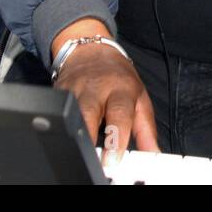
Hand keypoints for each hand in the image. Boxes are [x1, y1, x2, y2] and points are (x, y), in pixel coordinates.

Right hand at [55, 41, 158, 164]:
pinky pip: (58, 110)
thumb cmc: (119, 79)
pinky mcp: (58, 92)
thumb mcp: (140, 99)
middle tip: (94, 159)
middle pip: (89, 112)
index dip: (117, 136)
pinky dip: (61, 123)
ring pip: (69, 111)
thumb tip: (154, 154)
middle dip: (89, 136)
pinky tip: (66, 134)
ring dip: (73, 132)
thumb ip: (146, 130)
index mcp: (121, 89)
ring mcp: (74, 88)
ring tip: (78, 151)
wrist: (92, 52)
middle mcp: (96, 87)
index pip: (120, 113)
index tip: (113, 159)